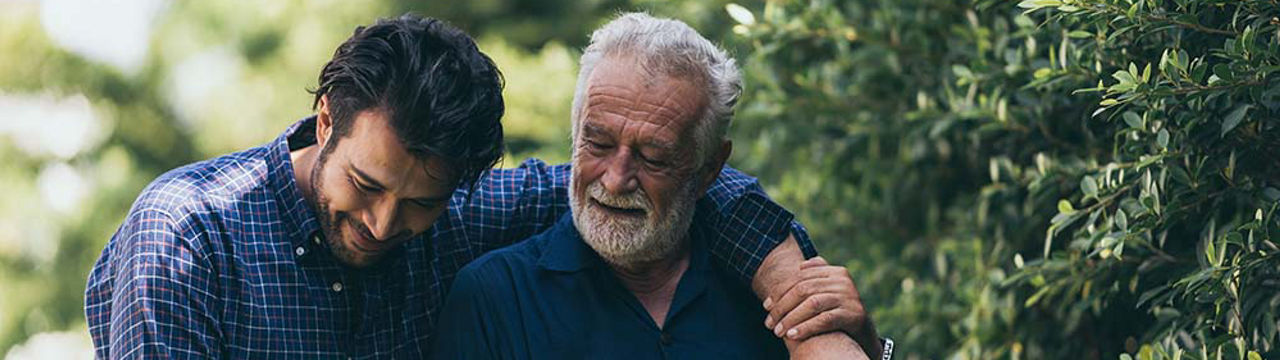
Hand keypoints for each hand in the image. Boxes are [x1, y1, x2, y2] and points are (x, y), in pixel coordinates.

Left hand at [763, 256, 881, 357]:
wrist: (863, 330)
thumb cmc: (837, 309)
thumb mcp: (827, 290)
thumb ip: (814, 277)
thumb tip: (798, 267)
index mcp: (834, 271)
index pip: (799, 278)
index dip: (780, 291)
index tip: (766, 306)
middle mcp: (843, 280)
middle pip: (803, 290)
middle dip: (782, 307)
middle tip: (769, 323)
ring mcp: (849, 296)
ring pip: (812, 304)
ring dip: (791, 319)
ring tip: (778, 332)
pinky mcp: (854, 314)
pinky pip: (824, 320)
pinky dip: (806, 327)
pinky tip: (793, 335)